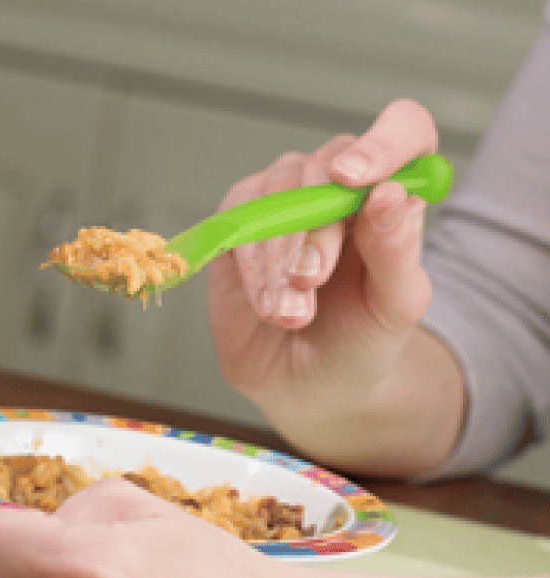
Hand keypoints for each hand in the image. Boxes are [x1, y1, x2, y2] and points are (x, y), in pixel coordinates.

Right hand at [205, 100, 461, 474]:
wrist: (308, 386)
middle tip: (312, 281)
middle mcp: (337, 185)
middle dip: (315, 228)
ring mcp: (284, 199)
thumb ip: (397, 250)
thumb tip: (389, 193)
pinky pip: (236, 220)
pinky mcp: (238, 224)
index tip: (354, 179)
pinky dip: (250, 266)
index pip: (402, 130)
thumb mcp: (395, 307)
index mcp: (391, 193)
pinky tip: (266, 304)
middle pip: (326, 165)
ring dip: (278, 257)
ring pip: (275, 192)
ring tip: (290, 313)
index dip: (382, 142)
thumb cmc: (361, 341)